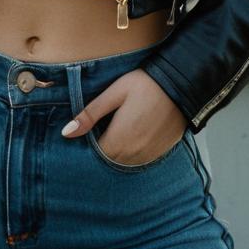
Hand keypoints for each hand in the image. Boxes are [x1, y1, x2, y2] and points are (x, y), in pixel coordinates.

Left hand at [60, 68, 187, 164]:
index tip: (85, 133)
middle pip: (108, 162)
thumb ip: (90, 114)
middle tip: (99, 130)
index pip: (94, 156)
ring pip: (124, 163)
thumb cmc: (145, 85)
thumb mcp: (114, 93)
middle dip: (100, 150)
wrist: (181, 85)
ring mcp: (148, 156)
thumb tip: (67, 133)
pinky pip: (139, 161)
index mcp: (119, 140)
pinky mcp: (159, 153)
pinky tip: (130, 137)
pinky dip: (131, 153)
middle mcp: (133, 154)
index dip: (86, 146)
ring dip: (116, 153)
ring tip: (114, 132)